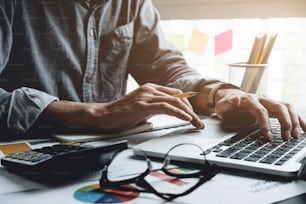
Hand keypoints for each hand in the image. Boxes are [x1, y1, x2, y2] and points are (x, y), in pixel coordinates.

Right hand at [43, 83, 203, 132]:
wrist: (103, 116)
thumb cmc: (121, 114)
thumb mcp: (143, 109)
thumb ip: (156, 108)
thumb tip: (169, 113)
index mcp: (151, 89)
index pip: (176, 94)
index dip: (187, 105)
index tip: (194, 116)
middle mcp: (150, 89)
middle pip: (178, 97)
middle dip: (191, 110)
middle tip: (198, 122)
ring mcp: (146, 95)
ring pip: (175, 101)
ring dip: (189, 114)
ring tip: (196, 123)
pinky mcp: (143, 104)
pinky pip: (166, 107)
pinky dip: (179, 113)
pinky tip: (186, 118)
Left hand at [214, 89, 305, 140]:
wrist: (231, 98)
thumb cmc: (227, 105)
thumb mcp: (222, 106)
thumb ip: (227, 104)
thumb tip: (236, 99)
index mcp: (249, 99)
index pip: (261, 111)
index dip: (265, 125)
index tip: (269, 138)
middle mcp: (262, 98)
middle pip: (279, 106)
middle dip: (285, 122)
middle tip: (286, 138)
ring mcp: (270, 101)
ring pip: (287, 106)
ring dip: (295, 120)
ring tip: (297, 136)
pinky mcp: (276, 106)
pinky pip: (291, 109)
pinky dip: (299, 118)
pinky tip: (305, 129)